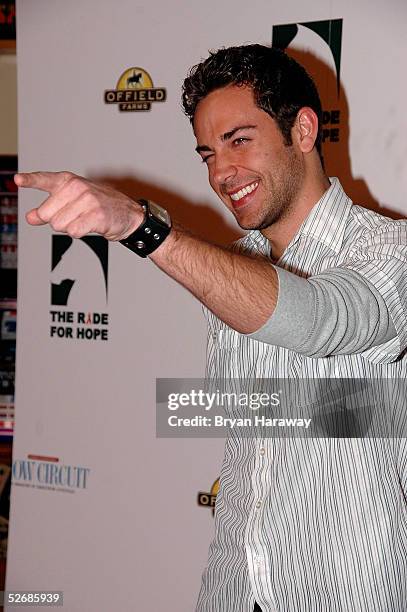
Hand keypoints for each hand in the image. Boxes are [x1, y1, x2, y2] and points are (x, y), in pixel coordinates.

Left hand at [15, 171, 143, 239]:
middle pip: (47, 214)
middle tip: (74, 216)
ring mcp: (87, 200)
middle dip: (56, 221)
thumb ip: (49, 209)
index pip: (45, 180)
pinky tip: (91, 225)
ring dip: (70, 228)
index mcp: (69, 181)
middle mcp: (77, 187)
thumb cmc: (99, 207)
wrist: (129, 214)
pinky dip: (80, 233)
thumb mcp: (71, 204)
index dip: (30, 180)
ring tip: (84, 220)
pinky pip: (74, 231)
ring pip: (59, 225)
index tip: (17, 180)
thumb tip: (31, 217)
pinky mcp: (96, 215)